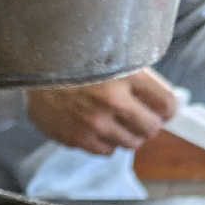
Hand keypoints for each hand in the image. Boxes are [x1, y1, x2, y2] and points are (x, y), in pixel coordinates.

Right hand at [26, 68, 177, 155]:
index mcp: (127, 73)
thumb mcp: (113, 54)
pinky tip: (98, 126)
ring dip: (128, 134)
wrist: (35, 69)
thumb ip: (139, 76)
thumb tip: (165, 102)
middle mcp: (113, 100)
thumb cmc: (77, 59)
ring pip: (131, 143)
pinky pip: (107, 151)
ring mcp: (94, 122)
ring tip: (117, 120)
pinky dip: (107, 142)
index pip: (167, 104)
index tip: (164, 109)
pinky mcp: (78, 138)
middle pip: (151, 128)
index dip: (169, 108)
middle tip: (142, 116)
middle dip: (150, 123)